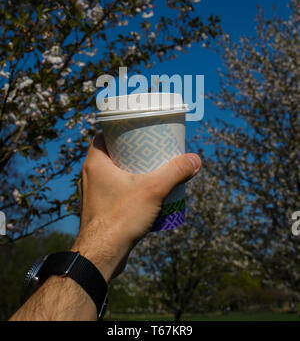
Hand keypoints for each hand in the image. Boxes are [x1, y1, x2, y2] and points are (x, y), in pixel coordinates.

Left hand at [72, 133, 200, 282]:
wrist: (101, 255)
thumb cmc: (121, 218)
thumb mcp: (153, 189)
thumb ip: (175, 172)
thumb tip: (195, 159)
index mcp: (94, 162)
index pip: (103, 135)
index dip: (120, 131)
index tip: (137, 131)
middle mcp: (89, 176)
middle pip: (110, 155)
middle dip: (130, 152)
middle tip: (150, 151)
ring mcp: (92, 195)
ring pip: (111, 175)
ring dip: (128, 172)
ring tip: (150, 172)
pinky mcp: (98, 211)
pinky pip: (112, 193)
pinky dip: (125, 190)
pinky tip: (143, 196)